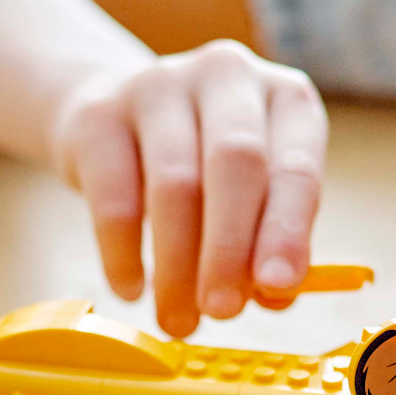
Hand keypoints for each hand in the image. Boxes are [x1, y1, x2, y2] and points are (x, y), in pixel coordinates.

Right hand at [47, 41, 327, 339]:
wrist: (111, 114)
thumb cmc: (202, 164)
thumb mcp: (249, 193)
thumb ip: (267, 240)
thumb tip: (274, 297)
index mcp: (285, 99)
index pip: (297, 165)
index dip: (288, 230)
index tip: (278, 286)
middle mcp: (227, 75)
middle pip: (235, 163)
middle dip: (230, 248)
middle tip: (222, 311)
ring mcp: (159, 85)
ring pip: (174, 184)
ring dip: (177, 265)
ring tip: (177, 319)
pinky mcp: (98, 113)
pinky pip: (113, 194)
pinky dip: (123, 252)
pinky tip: (131, 289)